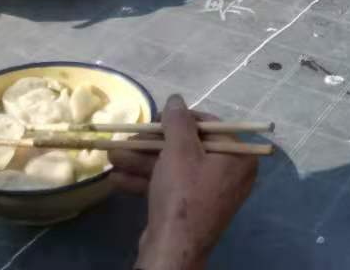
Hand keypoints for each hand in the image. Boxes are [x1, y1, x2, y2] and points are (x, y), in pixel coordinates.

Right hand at [109, 96, 257, 269]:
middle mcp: (228, 174)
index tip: (155, 119)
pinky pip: (170, 187)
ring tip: (112, 156)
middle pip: (186, 148)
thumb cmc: (183, 193)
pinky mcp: (190, 209)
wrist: (173, 249)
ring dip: (141, 161)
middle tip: (127, 139)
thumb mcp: (179, 149)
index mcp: (237, 157)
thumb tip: (176, 99)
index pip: (208, 126)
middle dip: (151, 145)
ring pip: (173, 168)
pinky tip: (117, 178)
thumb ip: (178, 121)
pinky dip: (145, 181)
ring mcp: (209, 194)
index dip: (179, 120)